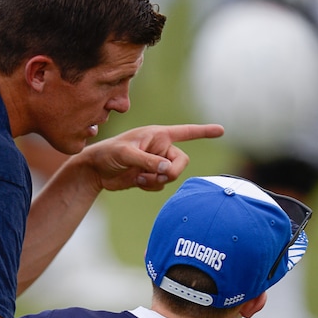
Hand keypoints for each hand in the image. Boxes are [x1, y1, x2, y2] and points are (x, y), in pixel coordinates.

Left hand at [82, 123, 223, 192]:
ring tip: (138, 176)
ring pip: (171, 176)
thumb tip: (167, 169)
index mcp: (159, 135)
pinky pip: (161, 185)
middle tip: (158, 175)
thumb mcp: (126, 154)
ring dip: (156, 180)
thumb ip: (147, 160)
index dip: (204, 132)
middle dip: (171, 171)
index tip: (221, 131)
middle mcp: (161, 148)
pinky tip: (136, 180)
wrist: (96, 169)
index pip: (186, 132)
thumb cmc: (109, 153)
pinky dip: (151, 186)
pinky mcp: (151, 176)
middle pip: (182, 162)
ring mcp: (157, 163)